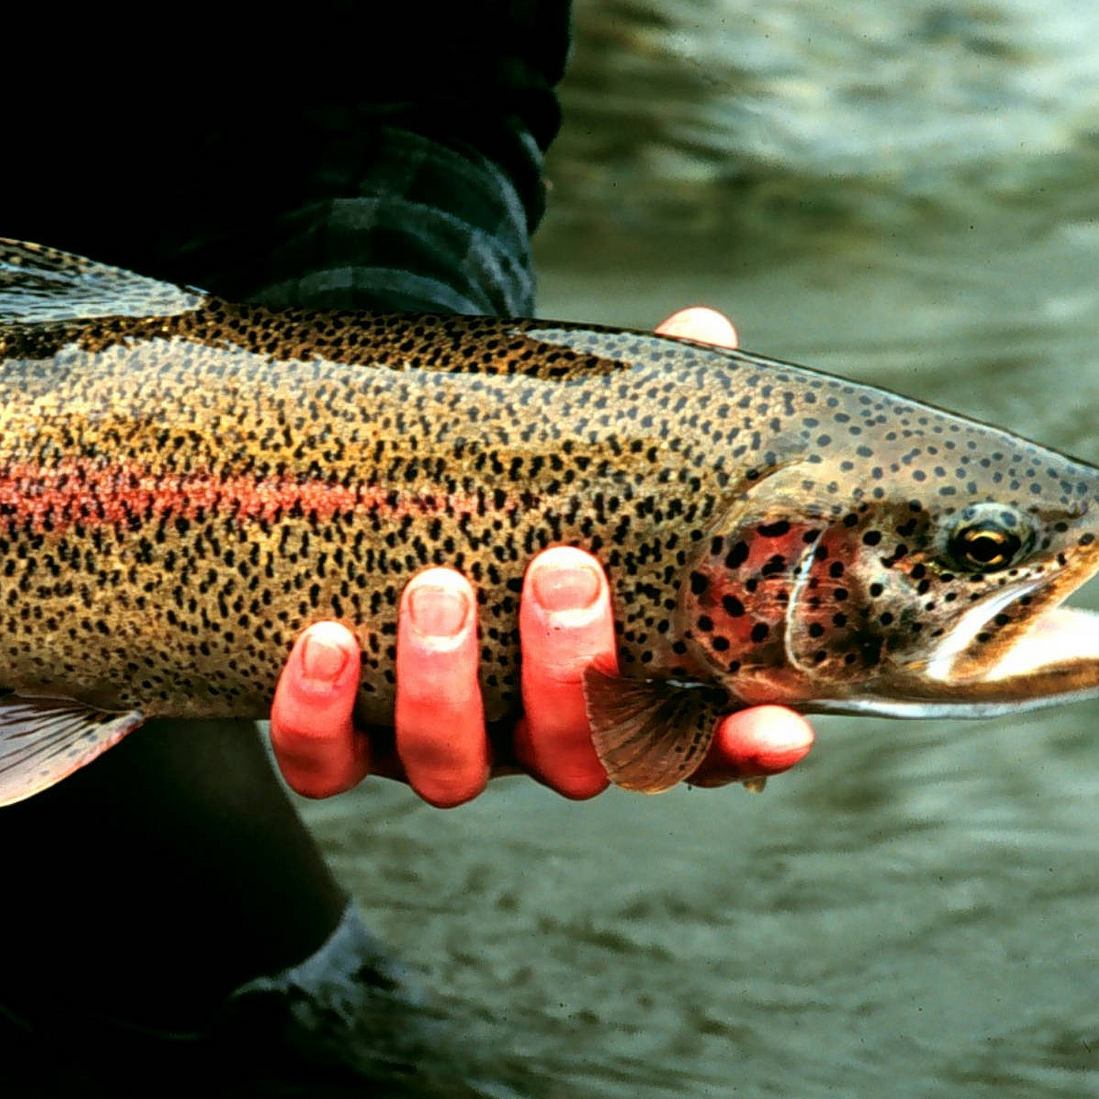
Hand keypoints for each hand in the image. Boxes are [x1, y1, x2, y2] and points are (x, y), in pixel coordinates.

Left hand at [269, 305, 815, 805]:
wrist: (374, 507)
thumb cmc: (507, 497)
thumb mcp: (572, 453)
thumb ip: (637, 410)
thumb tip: (701, 329)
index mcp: (603, 685)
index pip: (691, 745)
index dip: (736, 750)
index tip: (781, 730)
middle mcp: (524, 735)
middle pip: (570, 758)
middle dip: (571, 671)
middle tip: (562, 570)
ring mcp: (431, 745)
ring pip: (451, 769)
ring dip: (446, 688)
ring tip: (438, 588)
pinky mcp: (336, 742)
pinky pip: (322, 764)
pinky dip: (317, 715)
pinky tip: (324, 642)